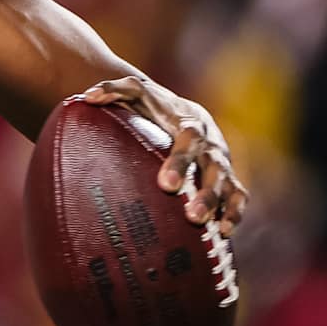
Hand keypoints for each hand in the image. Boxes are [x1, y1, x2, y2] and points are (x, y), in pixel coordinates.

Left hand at [82, 75, 248, 236]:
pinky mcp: (229, 177)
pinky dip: (234, 213)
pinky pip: (238, 196)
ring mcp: (221, 161)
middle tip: (191, 216)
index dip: (180, 162)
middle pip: (213, 167)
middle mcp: (210, 143)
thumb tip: (88, 97)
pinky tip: (223, 234)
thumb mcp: (135, 93)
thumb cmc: (152, 106)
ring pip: (229, 184)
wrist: (182, 111)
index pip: (188, 140)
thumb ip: (113, 91)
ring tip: (208, 230)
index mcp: (188, 122)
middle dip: (205, 193)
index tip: (166, 185)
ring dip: (221, 207)